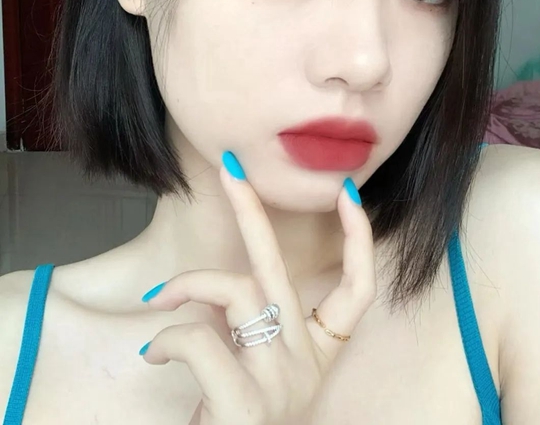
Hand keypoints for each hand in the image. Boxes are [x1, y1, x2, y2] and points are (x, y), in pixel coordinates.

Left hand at [140, 152, 376, 424]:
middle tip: (230, 167)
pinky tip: (153, 353)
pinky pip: (201, 338)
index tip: (350, 192)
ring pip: (237, 291)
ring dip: (188, 284)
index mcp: (318, 353)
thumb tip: (207, 288)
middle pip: (281, 268)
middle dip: (251, 209)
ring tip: (157, 301)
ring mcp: (282, 383)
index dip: (359, 238)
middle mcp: (307, 364)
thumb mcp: (256, 370)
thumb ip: (248, 325)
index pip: (359, 289)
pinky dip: (170, 336)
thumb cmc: (236, 421)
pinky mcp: (247, 404)